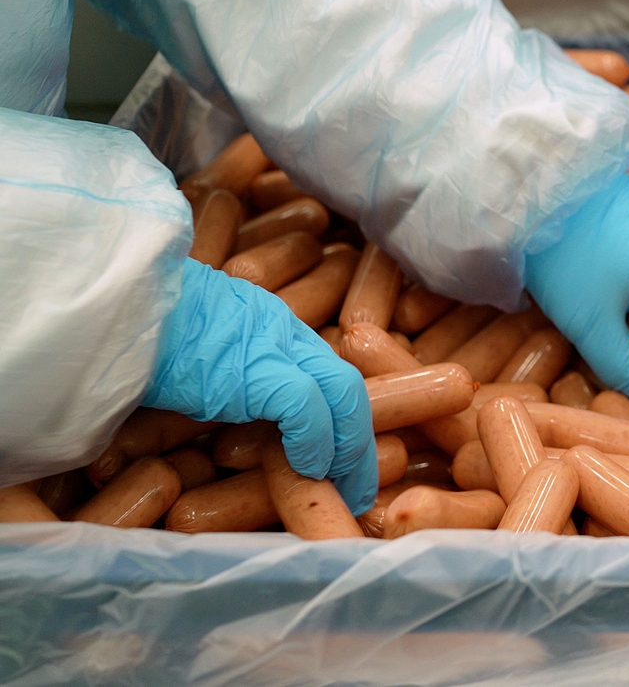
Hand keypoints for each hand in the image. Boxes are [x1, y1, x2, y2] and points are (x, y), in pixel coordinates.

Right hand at [149, 258, 377, 511]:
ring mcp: (274, 343)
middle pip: (344, 381)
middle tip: (358, 483)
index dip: (338, 415)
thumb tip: (195, 434)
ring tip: (346, 489)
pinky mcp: (259, 368)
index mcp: (263, 322)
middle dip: (357, 436)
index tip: (341, 454)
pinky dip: (317, 443)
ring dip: (350, 448)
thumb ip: (207, 380)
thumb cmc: (124, 332)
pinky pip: (308, 409)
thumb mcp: (179, 353)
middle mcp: (279, 326)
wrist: (105, 304)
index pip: (323, 369)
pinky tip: (312, 470)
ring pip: (342, 393)